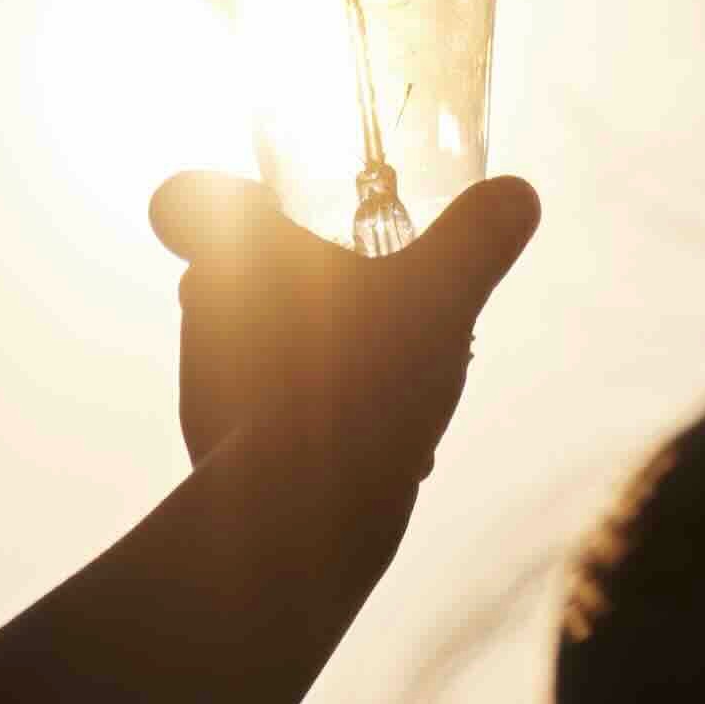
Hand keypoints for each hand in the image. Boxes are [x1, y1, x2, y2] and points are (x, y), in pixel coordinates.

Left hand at [155, 165, 543, 507]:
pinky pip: (281, 419)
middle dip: (310, 288)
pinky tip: (388, 447)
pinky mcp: (224, 455)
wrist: (308, 510)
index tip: (272, 213)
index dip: (220, 199)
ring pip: (266, 350)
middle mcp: (203, 314)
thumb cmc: (362, 378)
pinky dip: (327, 421)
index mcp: (235, 252)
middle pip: (239, 274)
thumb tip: (519, 194)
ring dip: (326, 357)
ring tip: (403, 389)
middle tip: (384, 306)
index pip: (185, 199)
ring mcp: (205, 387)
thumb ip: (477, 240)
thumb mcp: (442, 292)